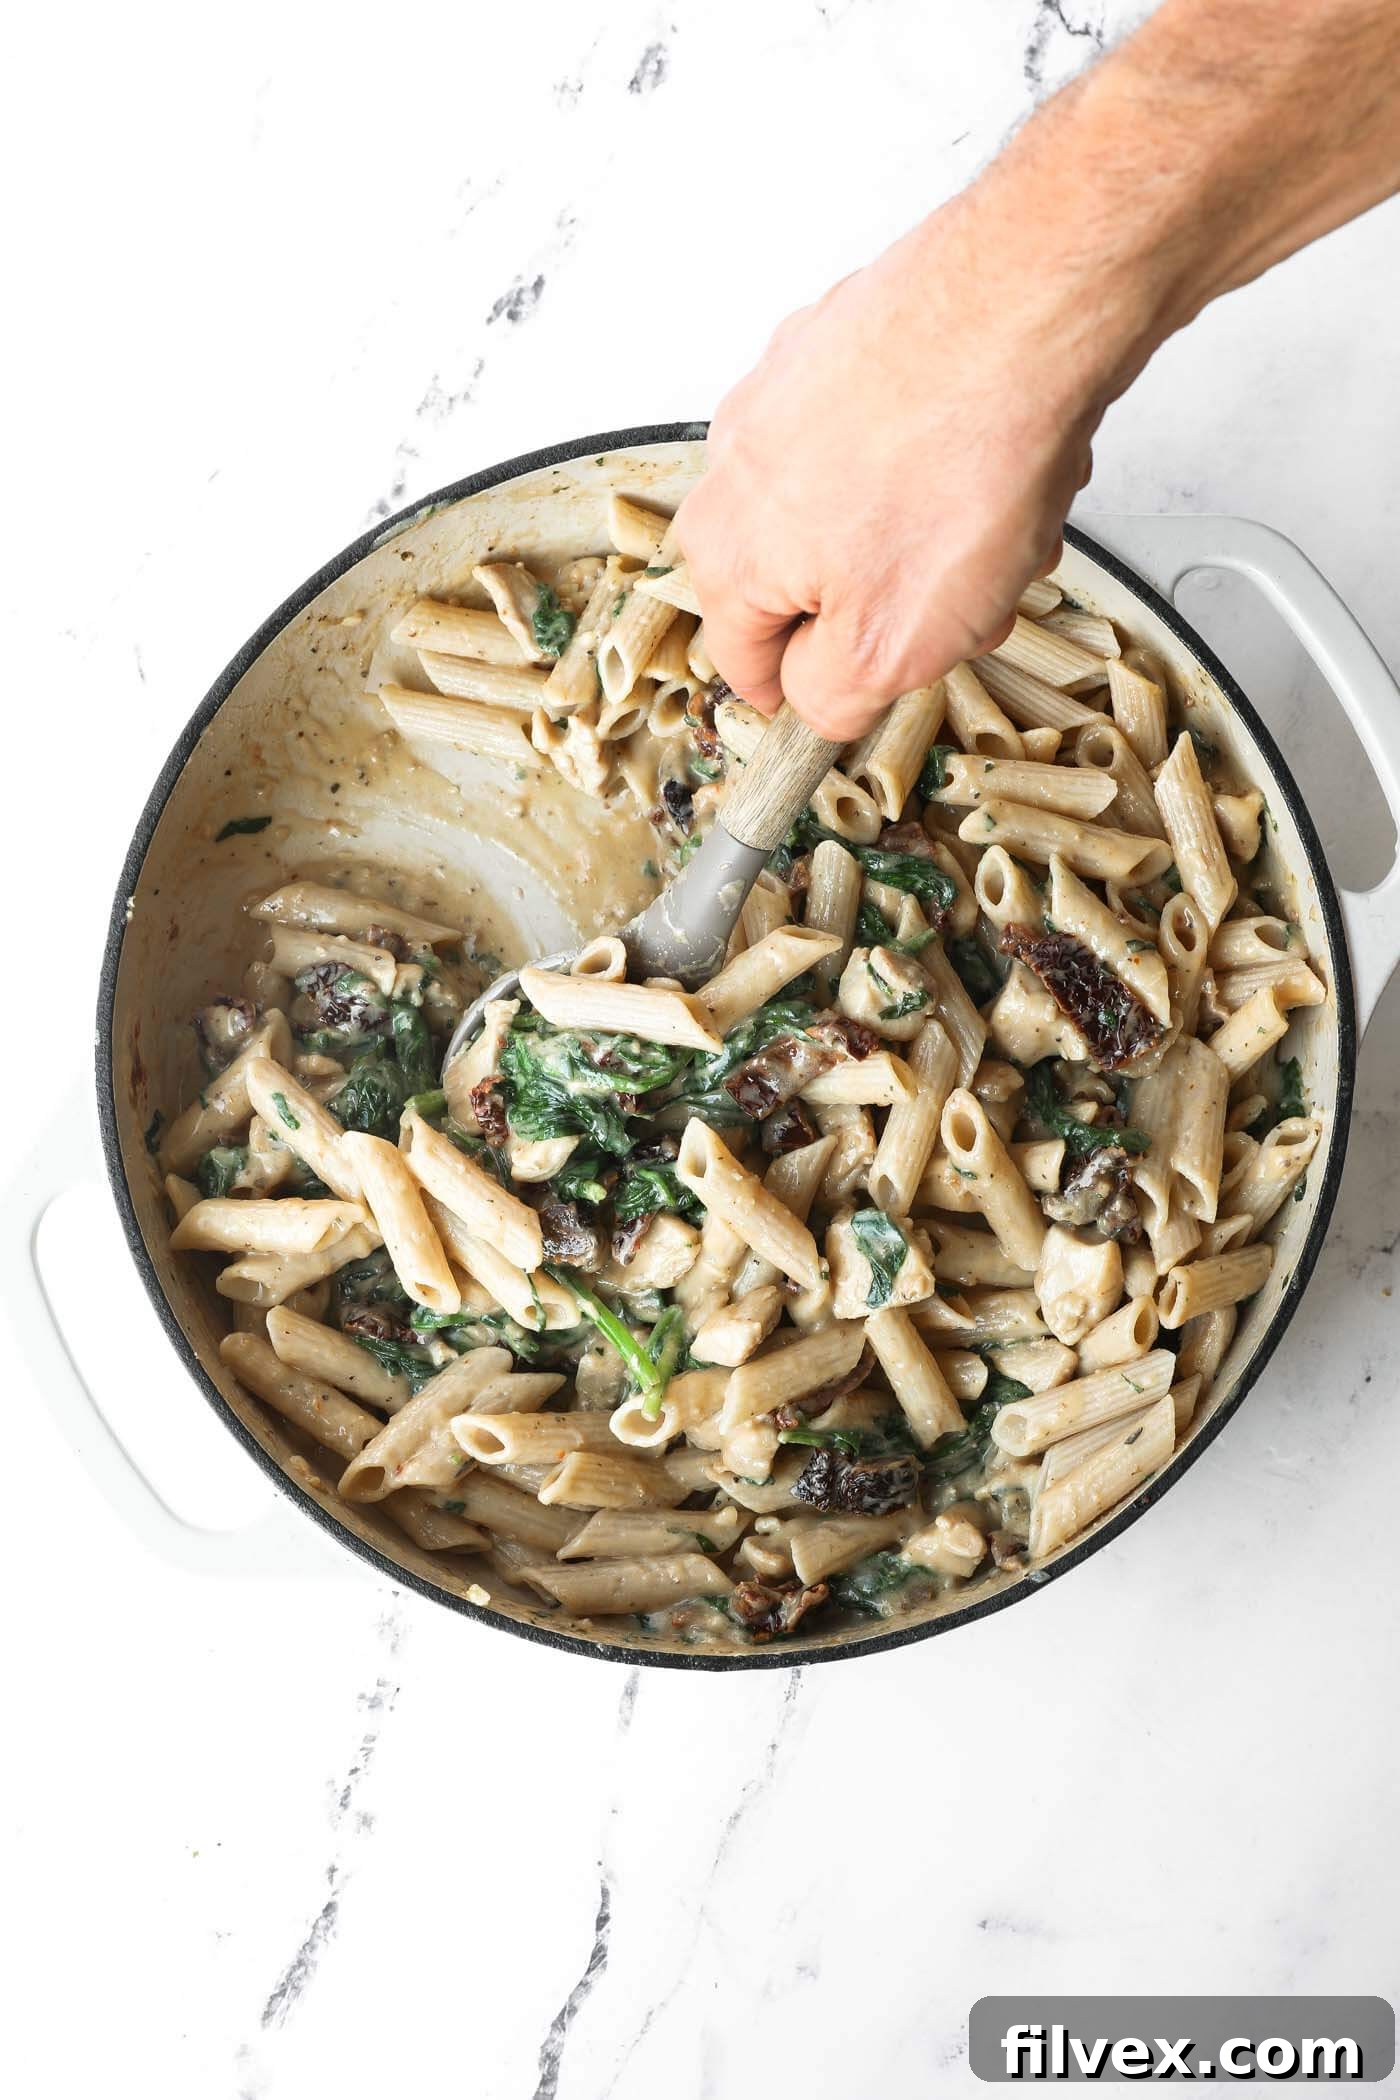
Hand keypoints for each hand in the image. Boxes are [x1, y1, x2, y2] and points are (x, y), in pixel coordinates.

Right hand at [675, 190, 1123, 741]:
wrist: (1029, 301)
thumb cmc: (957, 462)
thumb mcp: (889, 649)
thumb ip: (831, 700)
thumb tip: (816, 704)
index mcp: (727, 549)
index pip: (748, 664)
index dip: (817, 695)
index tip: (864, 698)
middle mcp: (739, 460)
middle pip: (815, 580)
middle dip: (895, 605)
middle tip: (964, 605)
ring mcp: (793, 385)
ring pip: (863, 509)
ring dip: (933, 536)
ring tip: (999, 521)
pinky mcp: (852, 334)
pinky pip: (895, 434)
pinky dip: (945, 459)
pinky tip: (997, 454)